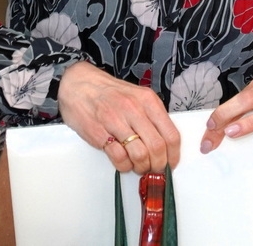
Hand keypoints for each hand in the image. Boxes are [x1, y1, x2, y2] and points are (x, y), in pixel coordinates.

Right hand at [58, 61, 181, 173]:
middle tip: (154, 168)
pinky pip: (119, 158)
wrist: (78, 84)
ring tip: (138, 166)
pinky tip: (124, 162)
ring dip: (142, 167)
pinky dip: (124, 166)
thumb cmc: (109, 93)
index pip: (171, 134)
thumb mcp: (137, 97)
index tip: (171, 163)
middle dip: (158, 165)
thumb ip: (152, 117)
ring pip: (140, 155)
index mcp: (147, 100)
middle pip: (157, 147)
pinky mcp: (99, 133)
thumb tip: (165, 144)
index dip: (173, 155)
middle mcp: (133, 109)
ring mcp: (115, 121)